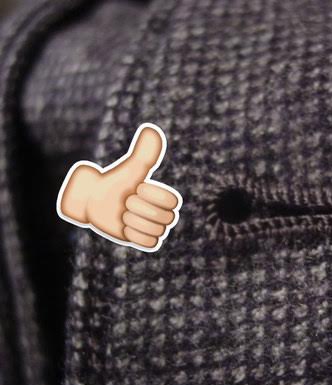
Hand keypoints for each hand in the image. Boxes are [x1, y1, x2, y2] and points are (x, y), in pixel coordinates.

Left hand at [57, 123, 181, 251]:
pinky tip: (125, 227)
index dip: (152, 196)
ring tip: (123, 215)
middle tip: (126, 203)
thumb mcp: (131, 169)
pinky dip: (135, 235)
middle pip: (163, 217)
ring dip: (134, 222)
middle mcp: (164, 212)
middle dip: (139, 209)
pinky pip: (150, 242)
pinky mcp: (146, 241)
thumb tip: (151, 130)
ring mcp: (155, 228)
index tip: (136, 189)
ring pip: (155, 231)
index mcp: (165, 197)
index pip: (172, 202)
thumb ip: (145, 153)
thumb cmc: (114, 182)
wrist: (94, 202)